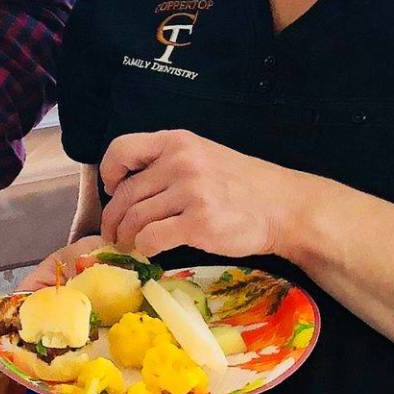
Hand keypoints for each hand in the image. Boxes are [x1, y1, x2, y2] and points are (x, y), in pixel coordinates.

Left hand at [99, 130, 294, 261]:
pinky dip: (145, 248)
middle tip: (114, 234)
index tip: (112, 190)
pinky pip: (152, 239)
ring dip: (127, 237)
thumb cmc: (243, 185)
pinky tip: (151, 251)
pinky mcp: (199, 223)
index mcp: (178, 142)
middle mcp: (181, 162)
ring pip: (135, 218)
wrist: (283, 207)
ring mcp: (190, 193)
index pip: (122, 149)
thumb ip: (168, 163)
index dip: (109, 172)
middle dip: (113, 219)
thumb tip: (127, 187)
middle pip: (125, 193)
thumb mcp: (204, 155)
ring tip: (130, 245)